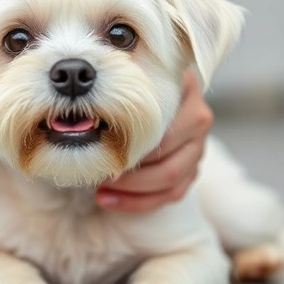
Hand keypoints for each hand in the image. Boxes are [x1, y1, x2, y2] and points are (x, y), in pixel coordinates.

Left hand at [96, 69, 212, 212]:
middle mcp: (198, 117)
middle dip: (127, 168)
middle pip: (166, 152)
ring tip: (99, 189)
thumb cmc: (128, 91)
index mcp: (184, 89)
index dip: (129, 139)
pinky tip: (108, 200)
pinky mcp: (194, 169)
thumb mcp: (124, 81)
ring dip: (131, 190)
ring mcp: (199, 146)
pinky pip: (172, 194)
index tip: (100, 149)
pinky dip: (138, 202)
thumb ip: (115, 90)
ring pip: (170, 178)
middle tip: (97, 171)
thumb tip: (85, 113)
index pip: (158, 121)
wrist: (149, 101)